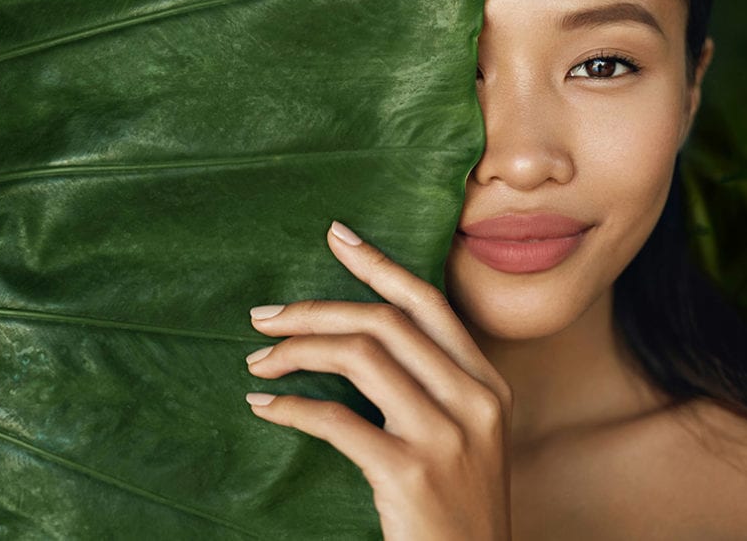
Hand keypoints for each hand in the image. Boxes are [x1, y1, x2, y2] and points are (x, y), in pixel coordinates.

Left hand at [245, 221, 512, 540]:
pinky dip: (291, 408)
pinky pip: (336, 420)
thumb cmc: (459, 508)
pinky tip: (265, 407)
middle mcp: (474, 400)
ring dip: (296, 351)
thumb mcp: (467, 436)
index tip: (336, 237)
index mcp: (488, 384)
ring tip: (259, 361)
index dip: (379, 264)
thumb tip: (362, 336)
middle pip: (384, 323)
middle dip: (314, 310)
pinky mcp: (410, 475)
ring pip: (359, 358)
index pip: (428, 303)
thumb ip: (433, 384)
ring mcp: (445, 437)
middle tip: (263, 316)